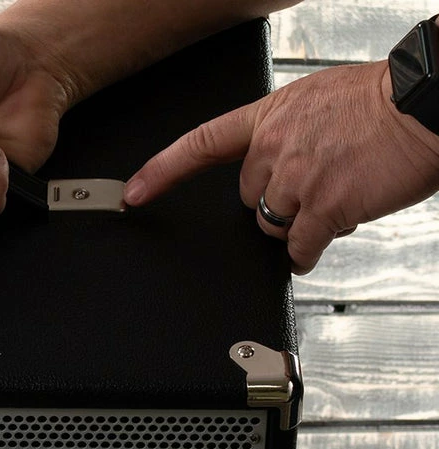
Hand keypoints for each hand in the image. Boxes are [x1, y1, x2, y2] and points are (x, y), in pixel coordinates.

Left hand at [124, 61, 438, 272]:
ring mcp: (295, 180)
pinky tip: (319, 243)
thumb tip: (277, 167)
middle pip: (246, 198)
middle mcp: (273, 147)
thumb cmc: (382, 102)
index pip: (199, 146)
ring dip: (295, 223)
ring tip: (334, 198)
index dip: (161, 172)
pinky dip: (305, 253)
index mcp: (267, 117)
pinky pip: (298, 247)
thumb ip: (286, 134)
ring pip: (270, 225)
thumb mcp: (317, 102)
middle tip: (312, 186)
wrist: (424, 105)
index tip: (132, 193)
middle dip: (272, 202)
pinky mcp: (322, 208)